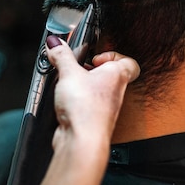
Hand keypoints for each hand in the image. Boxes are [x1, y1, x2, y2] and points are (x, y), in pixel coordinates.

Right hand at [23, 38, 139, 184]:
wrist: (82, 141)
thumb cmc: (86, 109)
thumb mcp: (68, 73)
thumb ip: (62, 55)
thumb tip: (55, 43)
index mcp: (117, 76)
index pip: (128, 62)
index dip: (114, 55)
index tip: (95, 56)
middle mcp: (115, 92)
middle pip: (109, 76)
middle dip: (91, 70)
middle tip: (76, 68)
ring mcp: (105, 108)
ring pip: (97, 92)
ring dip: (82, 86)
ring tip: (67, 83)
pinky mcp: (92, 120)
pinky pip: (86, 106)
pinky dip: (76, 101)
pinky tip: (63, 100)